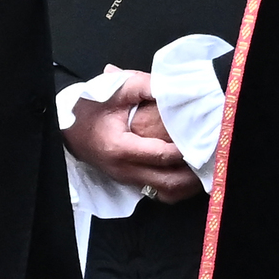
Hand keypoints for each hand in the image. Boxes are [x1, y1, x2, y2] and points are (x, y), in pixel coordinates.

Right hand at [60, 70, 200, 203]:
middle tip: (213, 158)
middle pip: (169, 182)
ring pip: (166, 193)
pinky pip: (158, 192)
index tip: (206, 139)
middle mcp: (124, 170)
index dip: (187, 149)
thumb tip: (177, 87)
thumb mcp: (114, 90)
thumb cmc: (88, 107)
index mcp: (120, 148)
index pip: (162, 155)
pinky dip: (177, 187)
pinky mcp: (129, 182)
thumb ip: (145, 85)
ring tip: (206, 169)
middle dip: (195, 173)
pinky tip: (188, 175)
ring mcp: (126, 179)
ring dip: (188, 185)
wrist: (64, 128)